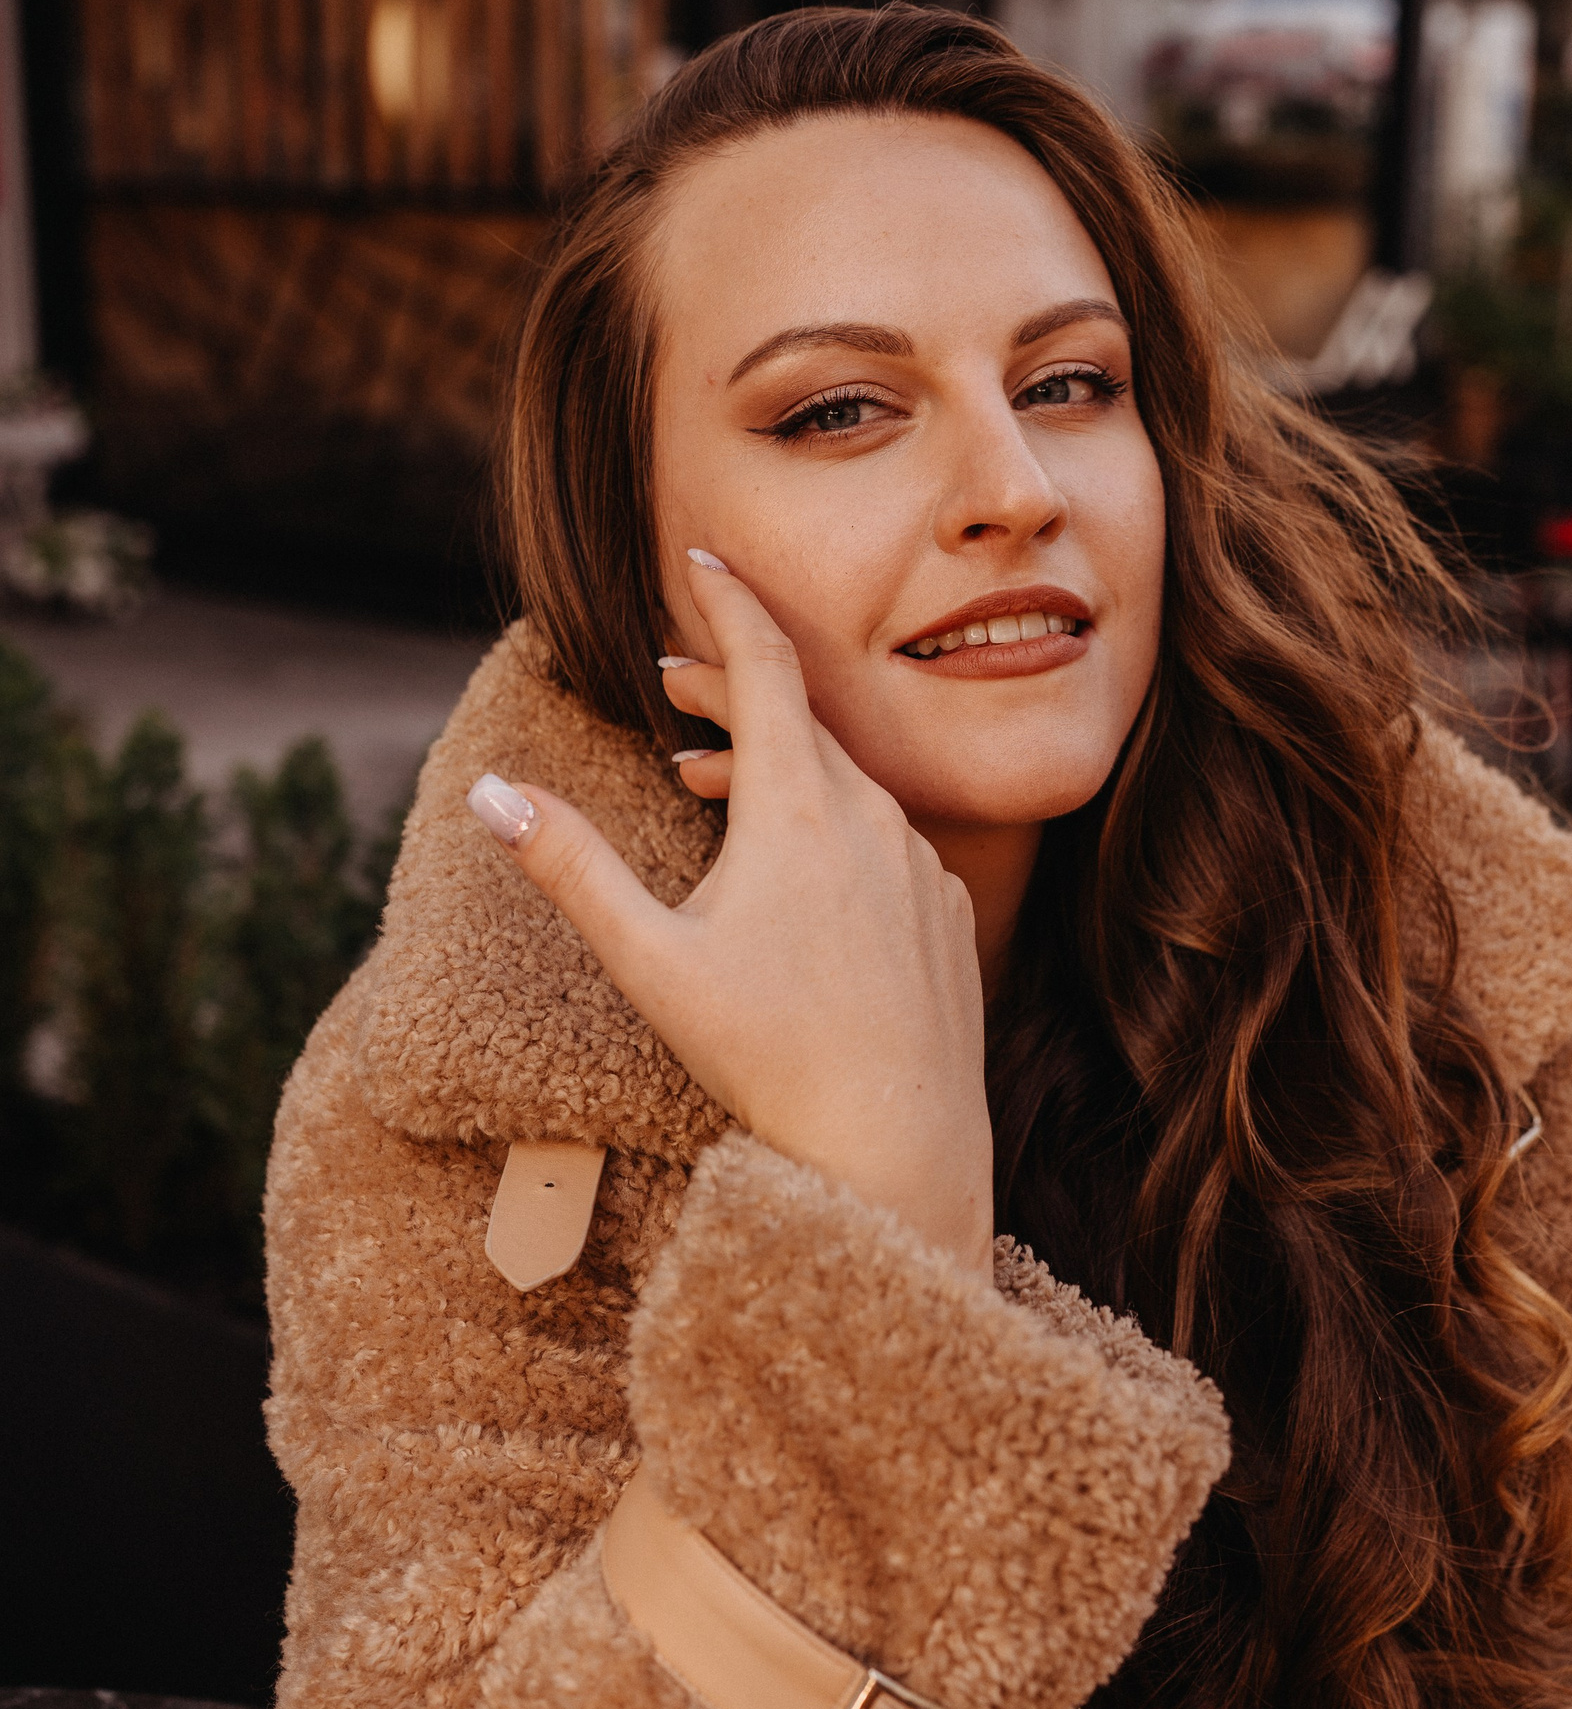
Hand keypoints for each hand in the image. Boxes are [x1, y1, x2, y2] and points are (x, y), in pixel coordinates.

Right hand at [469, 556, 993, 1275]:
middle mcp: (873, 817)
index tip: (702, 558)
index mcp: (801, 806)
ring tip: (705, 777)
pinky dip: (830, 821)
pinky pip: (883, 839)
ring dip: (774, 762)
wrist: (899, 1149)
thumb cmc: (769, 1057)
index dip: (728, 603)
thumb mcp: (651, 960)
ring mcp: (920, 866)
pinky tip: (792, 869)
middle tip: (670, 680)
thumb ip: (571, 867)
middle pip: (800, 718)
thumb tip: (488, 793)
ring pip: (843, 781)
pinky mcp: (947, 915)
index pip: (764, 663)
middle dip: (730, 688)